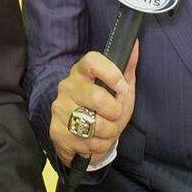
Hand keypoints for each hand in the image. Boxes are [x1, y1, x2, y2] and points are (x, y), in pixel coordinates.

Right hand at [49, 43, 138, 167]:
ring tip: (105, 132)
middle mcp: (66, 86)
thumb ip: (127, 68)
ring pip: (93, 124)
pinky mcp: (56, 131)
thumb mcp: (121, 89)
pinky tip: (93, 142)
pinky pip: (86, 143)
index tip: (122, 88)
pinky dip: (98, 147)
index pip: (92, 61)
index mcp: (81, 72)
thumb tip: (135, 44)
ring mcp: (59, 109)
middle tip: (114, 117)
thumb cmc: (107, 109)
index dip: (111, 74)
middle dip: (114, 113)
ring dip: (108, 133)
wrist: (89, 138)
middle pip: (97, 97)